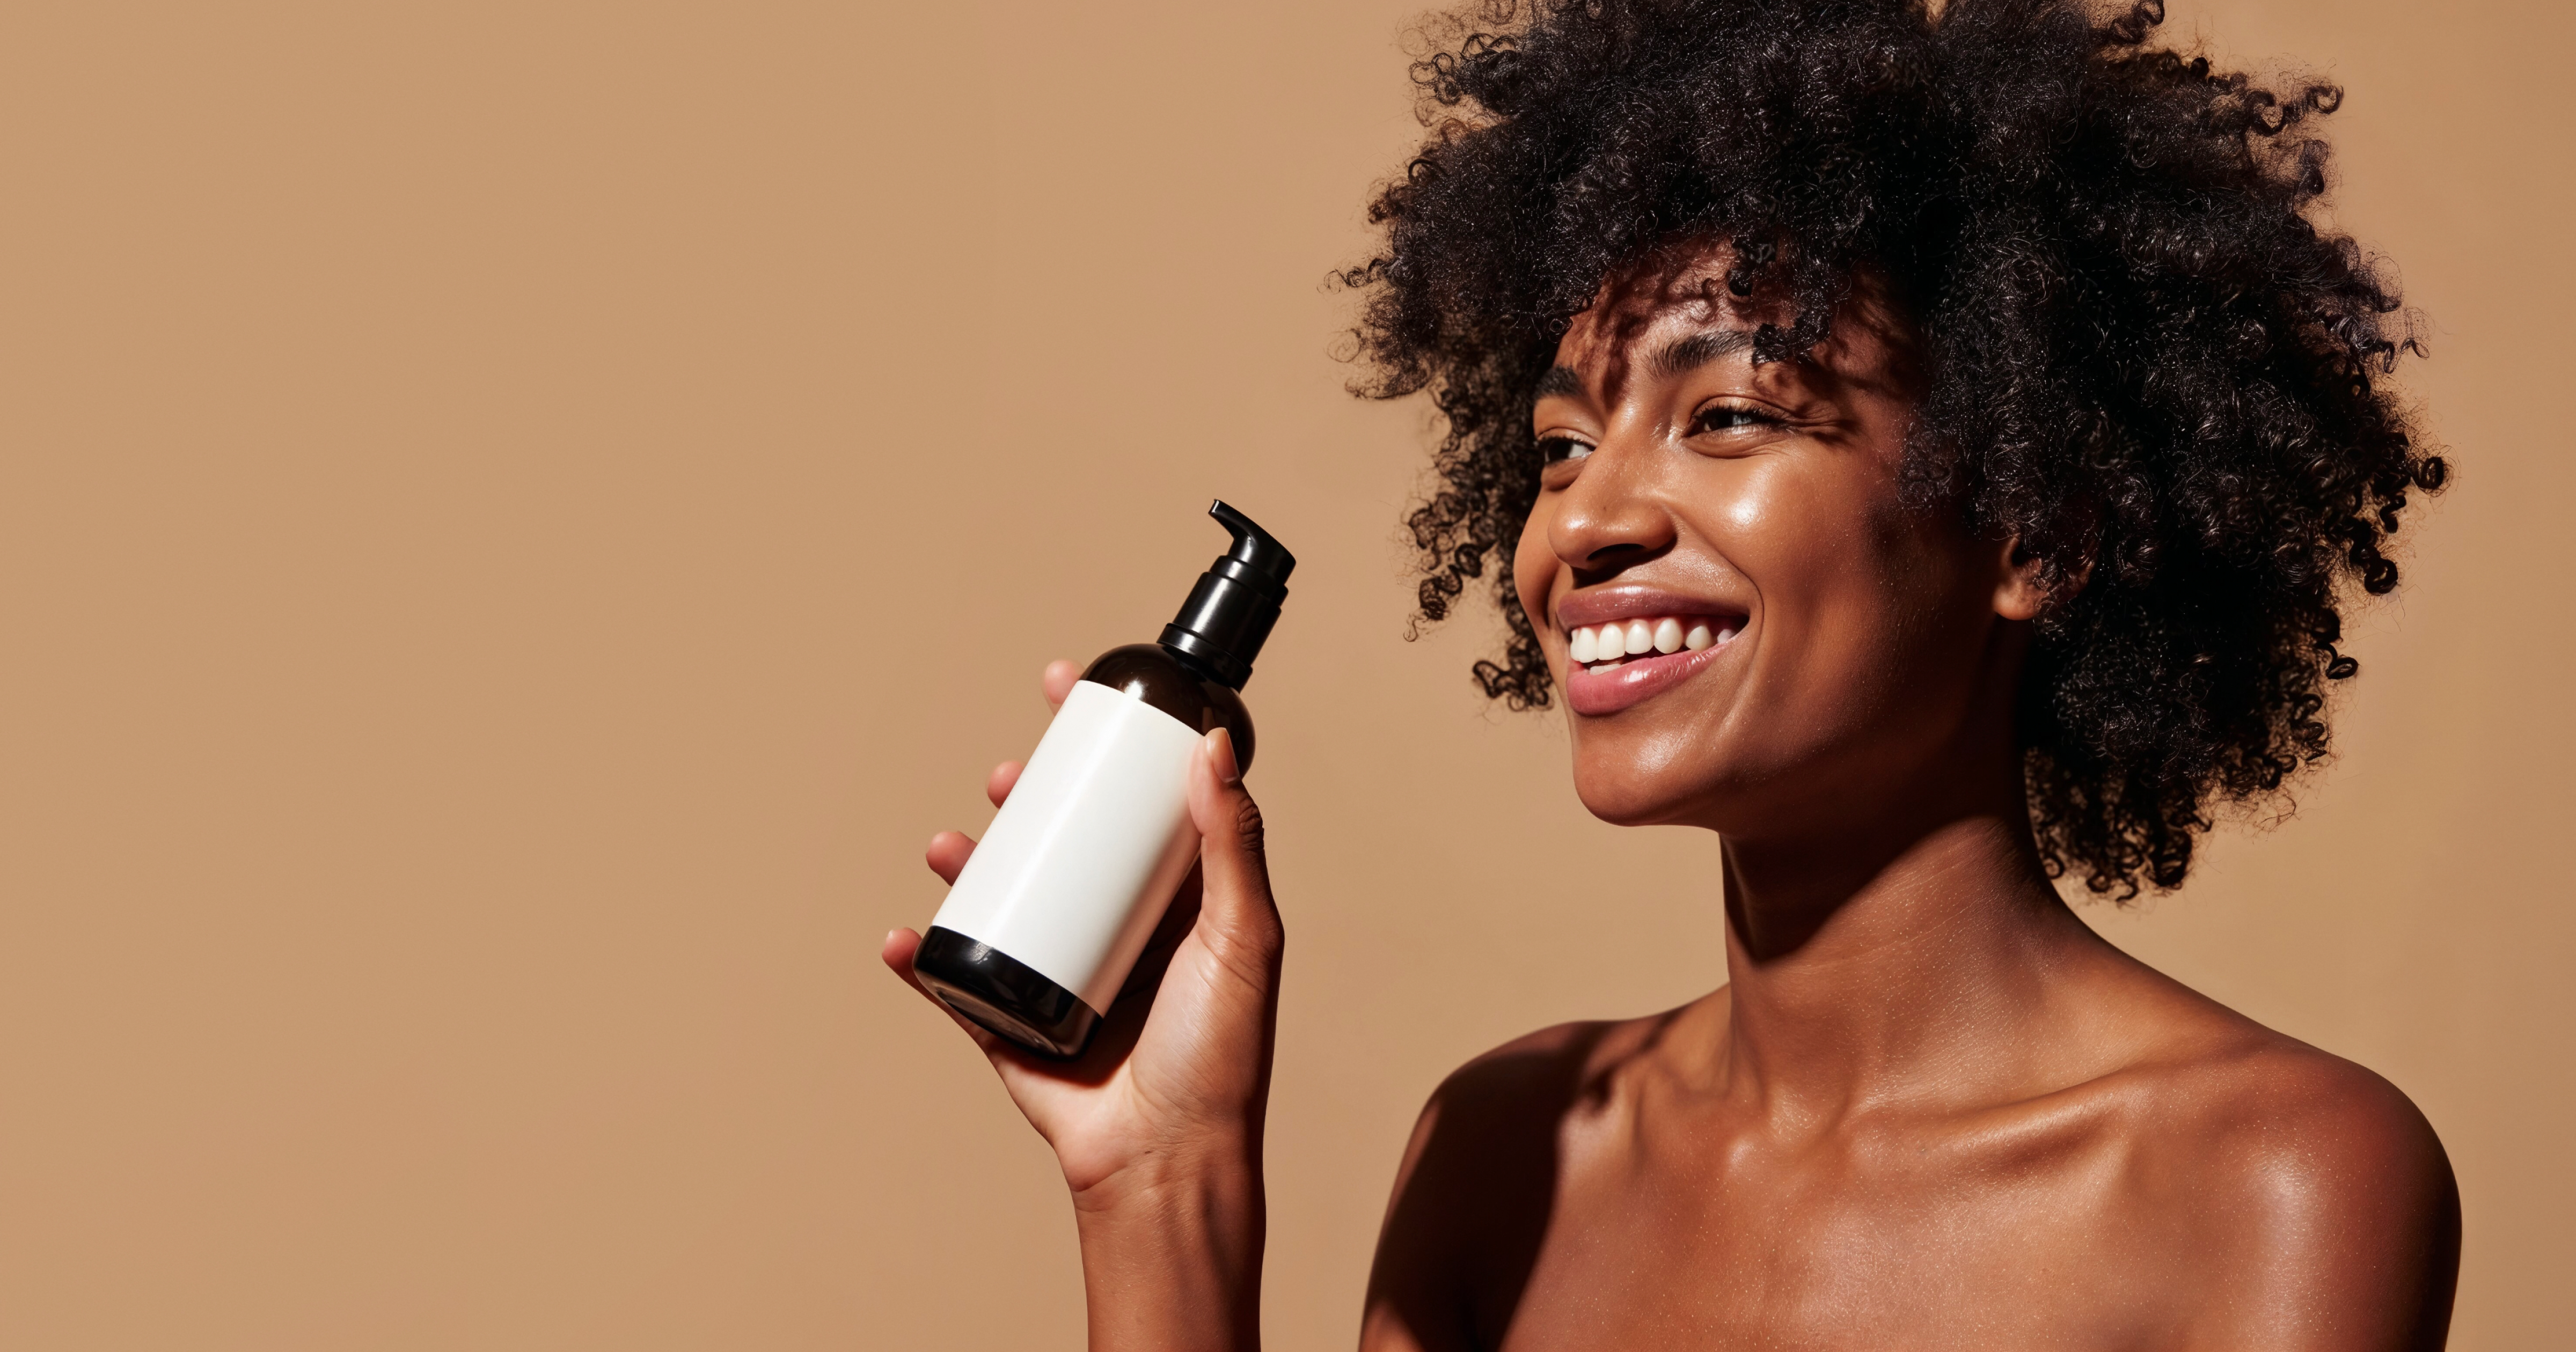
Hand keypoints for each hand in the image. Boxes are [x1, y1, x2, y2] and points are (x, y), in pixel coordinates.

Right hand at [883, 659, 1284, 1202]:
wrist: (1166, 1161)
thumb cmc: (1220, 1058)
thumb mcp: (1242, 938)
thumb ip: (1232, 845)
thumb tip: (1215, 746)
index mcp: (1174, 904)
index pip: (1135, 805)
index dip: (1103, 749)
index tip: (1070, 691)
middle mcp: (1116, 930)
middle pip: (1062, 842)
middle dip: (1028, 800)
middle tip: (1012, 772)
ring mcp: (1060, 975)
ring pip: (1005, 900)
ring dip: (968, 865)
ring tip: (950, 844)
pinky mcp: (1015, 1026)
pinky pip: (958, 983)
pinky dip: (923, 960)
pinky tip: (903, 939)